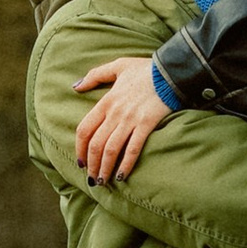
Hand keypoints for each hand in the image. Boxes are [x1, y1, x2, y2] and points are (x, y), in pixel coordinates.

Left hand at [73, 56, 170, 184]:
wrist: (171, 71)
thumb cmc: (145, 69)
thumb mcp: (117, 66)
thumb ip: (94, 75)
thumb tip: (75, 87)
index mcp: (107, 101)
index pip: (85, 129)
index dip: (80, 148)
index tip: (81, 161)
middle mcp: (115, 113)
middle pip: (96, 144)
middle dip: (92, 165)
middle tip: (91, 178)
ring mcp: (131, 120)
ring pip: (111, 149)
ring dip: (104, 168)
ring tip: (102, 181)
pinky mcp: (147, 125)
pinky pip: (133, 149)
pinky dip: (125, 164)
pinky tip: (121, 176)